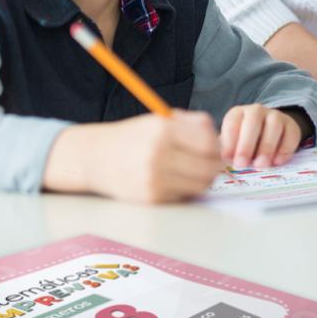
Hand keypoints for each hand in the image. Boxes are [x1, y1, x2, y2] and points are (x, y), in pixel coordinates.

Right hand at [44, 110, 222, 202]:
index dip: (216, 146)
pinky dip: (185, 189)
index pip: (208, 142)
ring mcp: (154, 178)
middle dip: (214, 166)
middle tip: (209, 163)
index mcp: (163, 130)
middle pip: (208, 167)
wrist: (96, 157)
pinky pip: (183, 195)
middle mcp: (158, 154)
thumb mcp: (160, 120)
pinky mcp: (151, 197)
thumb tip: (221, 139)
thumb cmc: (133, 136)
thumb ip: (192, 123)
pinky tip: (174, 179)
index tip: (212, 147)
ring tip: (193, 171)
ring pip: (200, 185)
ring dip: (202, 179)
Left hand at [220, 105, 303, 168]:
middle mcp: (256, 111)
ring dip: (266, 147)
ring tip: (260, 165)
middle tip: (242, 164)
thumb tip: (216, 164)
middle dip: (246, 145)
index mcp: (238, 113)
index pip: (232, 123)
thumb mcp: (233, 142)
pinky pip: (290, 135)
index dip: (229, 141)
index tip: (226, 159)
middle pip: (253, 122)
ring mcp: (275, 116)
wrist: (269, 131)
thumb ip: (226, 151)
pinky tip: (277, 162)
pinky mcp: (291, 126)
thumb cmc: (245, 140)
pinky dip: (284, 150)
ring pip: (273, 126)